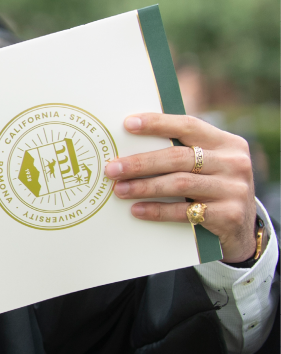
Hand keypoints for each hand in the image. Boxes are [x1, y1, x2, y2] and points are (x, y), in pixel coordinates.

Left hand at [107, 113, 257, 262]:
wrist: (241, 229)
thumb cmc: (211, 188)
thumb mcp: (206, 166)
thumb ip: (180, 153)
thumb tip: (129, 145)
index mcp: (227, 143)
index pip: (188, 126)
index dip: (157, 124)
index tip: (127, 124)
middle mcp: (234, 163)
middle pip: (178, 157)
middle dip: (141, 163)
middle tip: (112, 168)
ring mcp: (235, 189)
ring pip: (180, 183)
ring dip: (144, 187)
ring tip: (119, 189)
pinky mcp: (230, 215)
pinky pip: (185, 212)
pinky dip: (157, 210)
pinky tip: (137, 210)